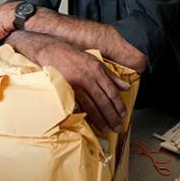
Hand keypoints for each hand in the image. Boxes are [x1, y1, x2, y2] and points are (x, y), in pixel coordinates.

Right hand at [8, 31, 129, 131]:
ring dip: (100, 120)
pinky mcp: (65, 90)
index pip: (111, 91)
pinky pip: (77, 105)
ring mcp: (76, 85)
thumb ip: (112, 76)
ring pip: (91, 106)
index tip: (123, 115)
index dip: (118, 105)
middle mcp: (88, 78)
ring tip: (106, 129)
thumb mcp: (96, 62)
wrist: (53, 51)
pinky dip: (84, 115)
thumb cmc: (75, 57)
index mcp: (97, 70)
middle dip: (112, 116)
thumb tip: (126, 87)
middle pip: (103, 101)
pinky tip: (90, 123)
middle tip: (117, 127)